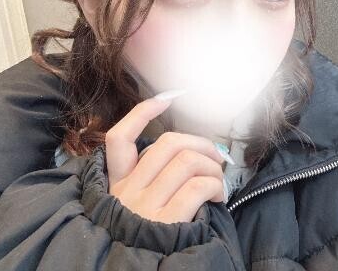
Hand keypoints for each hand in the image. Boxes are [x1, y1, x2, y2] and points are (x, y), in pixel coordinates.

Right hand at [104, 91, 226, 223]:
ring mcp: (145, 207)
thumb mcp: (137, 208)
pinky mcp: (166, 222)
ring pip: (186, 161)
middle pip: (166, 144)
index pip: (119, 138)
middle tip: (216, 156)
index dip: (143, 113)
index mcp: (119, 186)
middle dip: (200, 142)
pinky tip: (218, 197)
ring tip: (219, 179)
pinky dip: (215, 186)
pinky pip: (198, 186)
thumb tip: (195, 155)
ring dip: (212, 166)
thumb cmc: (147, 238)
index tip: (168, 98)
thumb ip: (153, 182)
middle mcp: (128, 192)